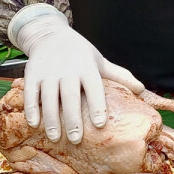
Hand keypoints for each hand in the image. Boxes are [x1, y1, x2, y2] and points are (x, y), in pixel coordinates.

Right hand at [9, 5, 142, 142]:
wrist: (50, 34)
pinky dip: (32, 108)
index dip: (97, 105)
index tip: (99, 124)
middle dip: (72, 118)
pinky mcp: (32, 73)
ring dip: (51, 118)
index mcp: (87, 67)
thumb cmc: (79, 52)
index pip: (93, 87)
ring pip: (49, 97)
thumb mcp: (99, 61)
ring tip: (55, 138)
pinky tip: (34, 123)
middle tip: (76, 139)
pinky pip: (31, 92)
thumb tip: (141, 89)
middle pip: (70, 96)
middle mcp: (67, 69)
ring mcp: (48, 72)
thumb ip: (118, 75)